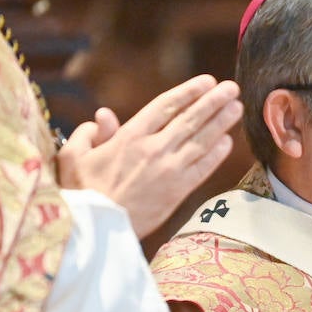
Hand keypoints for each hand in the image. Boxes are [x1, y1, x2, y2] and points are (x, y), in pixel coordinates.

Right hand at [57, 75, 241, 237]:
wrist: (95, 229)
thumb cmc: (80, 191)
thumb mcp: (73, 155)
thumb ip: (90, 133)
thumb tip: (104, 116)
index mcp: (129, 136)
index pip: (165, 106)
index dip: (188, 92)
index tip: (206, 81)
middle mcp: (154, 149)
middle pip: (190, 119)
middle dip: (213, 101)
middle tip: (232, 88)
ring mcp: (169, 170)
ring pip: (201, 141)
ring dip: (221, 123)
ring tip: (237, 107)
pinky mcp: (177, 192)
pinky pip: (202, 169)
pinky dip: (216, 154)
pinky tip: (228, 142)